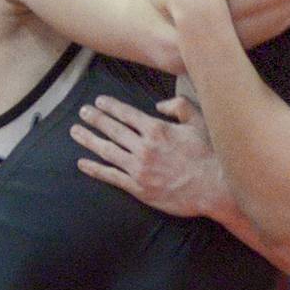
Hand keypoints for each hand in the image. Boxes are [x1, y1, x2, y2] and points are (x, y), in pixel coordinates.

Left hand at [70, 91, 224, 219]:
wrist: (213, 187)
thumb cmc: (208, 154)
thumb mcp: (198, 122)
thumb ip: (178, 107)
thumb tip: (159, 105)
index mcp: (156, 129)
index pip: (126, 114)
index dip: (110, 107)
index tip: (98, 102)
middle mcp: (143, 147)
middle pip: (113, 129)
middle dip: (95, 119)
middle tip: (82, 112)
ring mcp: (138, 168)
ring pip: (107, 151)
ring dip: (89, 140)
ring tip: (75, 131)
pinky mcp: (138, 187)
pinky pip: (111, 176)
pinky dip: (94, 169)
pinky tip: (82, 163)